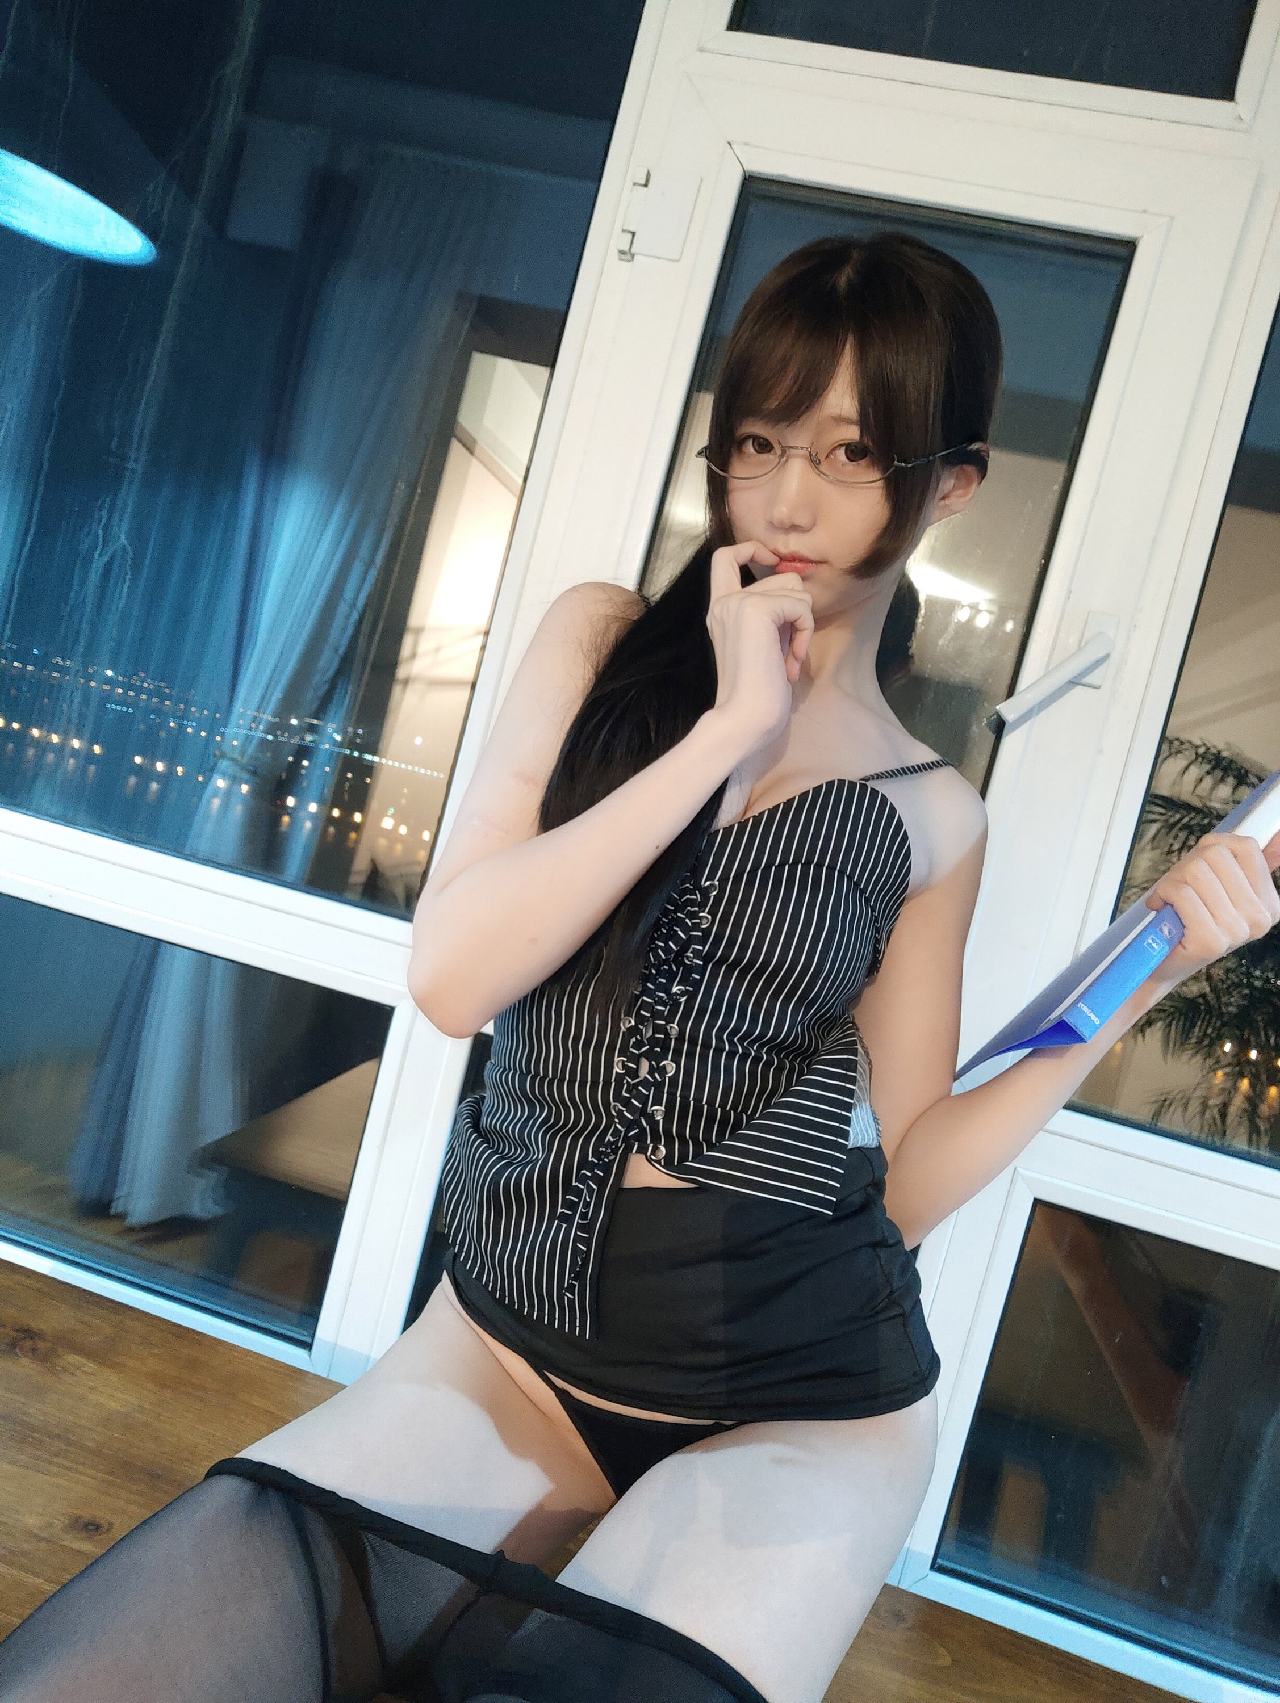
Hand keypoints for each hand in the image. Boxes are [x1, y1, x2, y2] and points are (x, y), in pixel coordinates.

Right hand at [705, 540, 814, 754]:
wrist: (745, 719)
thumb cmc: (758, 693)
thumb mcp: (764, 643)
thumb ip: (772, 614)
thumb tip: (797, 588)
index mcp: (721, 610)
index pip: (725, 558)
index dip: (751, 549)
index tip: (771, 564)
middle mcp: (725, 602)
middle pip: (782, 576)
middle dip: (797, 610)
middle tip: (788, 649)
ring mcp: (738, 604)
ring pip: (796, 589)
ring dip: (803, 625)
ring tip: (788, 659)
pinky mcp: (756, 610)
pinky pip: (801, 607)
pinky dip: (804, 634)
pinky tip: (791, 662)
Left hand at [1142, 828, 1279, 991]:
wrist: (1162, 959)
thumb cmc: (1187, 916)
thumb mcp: (1217, 880)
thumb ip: (1246, 859)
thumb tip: (1278, 835)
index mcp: (1270, 902)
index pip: (1244, 846)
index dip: (1211, 849)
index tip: (1202, 871)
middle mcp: (1261, 918)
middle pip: (1216, 856)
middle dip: (1187, 866)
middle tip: (1181, 890)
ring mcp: (1238, 932)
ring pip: (1197, 871)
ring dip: (1173, 881)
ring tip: (1172, 900)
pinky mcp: (1211, 941)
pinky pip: (1182, 893)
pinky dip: (1164, 894)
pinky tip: (1164, 909)